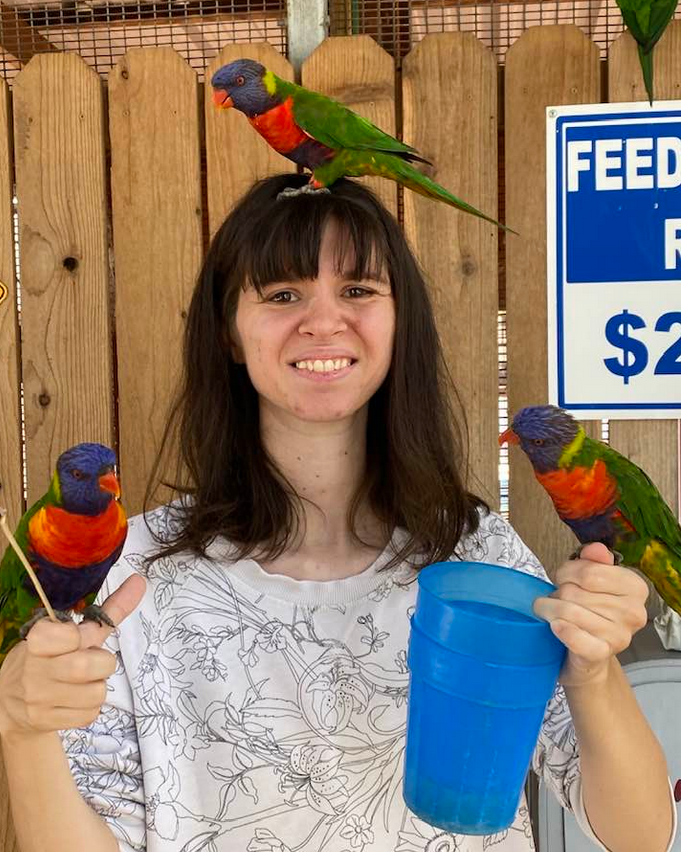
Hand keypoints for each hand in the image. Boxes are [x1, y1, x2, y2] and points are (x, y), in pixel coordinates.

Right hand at [0, 574, 145, 737]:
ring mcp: (38, 698)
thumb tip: (140, 581)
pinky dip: (91, 707)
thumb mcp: (73, 631)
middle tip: (94, 661)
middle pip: (87, 666)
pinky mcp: (44, 720)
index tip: (78, 638)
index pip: (70, 635)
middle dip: (103, 663)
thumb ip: (109, 609)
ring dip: (99, 686)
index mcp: (38, 639)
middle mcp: (34, 668)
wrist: (11, 700)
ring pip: (95, 693)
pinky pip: (89, 714)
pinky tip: (77, 699)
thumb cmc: (50, 657)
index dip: (83, 637)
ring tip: (84, 681)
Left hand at [533, 542, 647, 686]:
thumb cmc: (589, 610)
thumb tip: (596, 548)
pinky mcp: (602, 654)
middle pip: (575, 591)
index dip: (567, 572)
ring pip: (568, 611)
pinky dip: (560, 629)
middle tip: (559, 599)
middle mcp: (634, 612)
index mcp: (635, 587)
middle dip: (559, 593)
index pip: (589, 571)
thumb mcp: (592, 580)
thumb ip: (593, 560)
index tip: (564, 579)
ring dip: (550, 609)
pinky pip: (574, 637)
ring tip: (552, 611)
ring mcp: (620, 635)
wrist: (588, 655)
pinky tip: (555, 626)